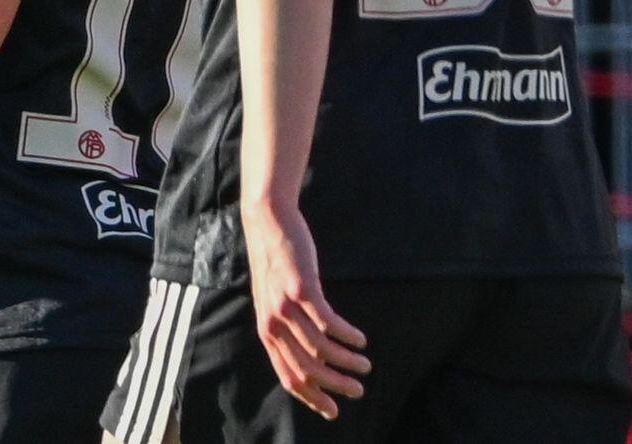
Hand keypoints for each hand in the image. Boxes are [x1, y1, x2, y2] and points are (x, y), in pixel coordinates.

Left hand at [243, 199, 368, 419]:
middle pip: (307, 370)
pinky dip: (348, 336)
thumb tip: (314, 357)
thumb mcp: (274, 302)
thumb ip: (287, 329)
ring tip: (365, 365)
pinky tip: (359, 339)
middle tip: (358, 390)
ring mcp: (285, 307)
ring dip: (348, 362)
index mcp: (266, 331)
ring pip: (321, 350)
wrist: (268, 222)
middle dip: (336, 387)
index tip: (334, 410)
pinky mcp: (301, 289)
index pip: (288, 377)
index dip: (312, 398)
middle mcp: (272, 323)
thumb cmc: (276, 264)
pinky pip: (328, 323)